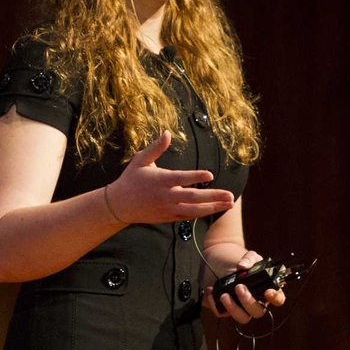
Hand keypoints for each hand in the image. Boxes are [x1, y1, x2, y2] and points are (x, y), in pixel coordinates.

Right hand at [106, 130, 234, 223]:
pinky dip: (202, 213)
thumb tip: (168, 132)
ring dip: (213, 207)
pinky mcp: (168, 217)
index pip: (181, 178)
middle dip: (213, 197)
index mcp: (159, 180)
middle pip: (192, 197)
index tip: (211, 174)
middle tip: (230, 195)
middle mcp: (165, 196)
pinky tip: (215, 209)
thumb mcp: (140, 160)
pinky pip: (188, 216)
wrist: (119, 205)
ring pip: (193, 210)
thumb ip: (155, 147)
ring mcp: (167, 209)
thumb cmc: (131, 178)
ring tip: (230, 204)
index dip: (196, 176)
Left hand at [202, 250, 286, 323]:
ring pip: (242, 318)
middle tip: (239, 287)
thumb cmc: (242, 263)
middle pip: (258, 311)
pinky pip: (222, 313)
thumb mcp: (249, 256)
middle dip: (248, 301)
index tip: (268, 292)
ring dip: (233, 308)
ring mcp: (241, 307)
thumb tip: (242, 266)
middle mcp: (256, 302)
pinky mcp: (226, 309)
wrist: (223, 262)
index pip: (277, 299)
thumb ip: (249, 258)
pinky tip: (210, 291)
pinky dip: (214, 304)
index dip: (275, 298)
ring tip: (224, 295)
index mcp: (266, 290)